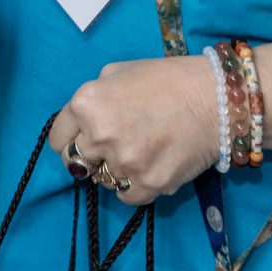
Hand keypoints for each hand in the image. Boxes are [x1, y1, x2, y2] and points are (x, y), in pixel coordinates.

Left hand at [47, 56, 218, 205]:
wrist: (213, 99)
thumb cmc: (164, 79)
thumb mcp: (116, 73)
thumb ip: (93, 97)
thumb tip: (82, 120)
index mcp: (86, 104)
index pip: (58, 137)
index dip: (68, 138)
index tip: (76, 142)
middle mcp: (99, 134)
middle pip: (76, 161)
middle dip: (89, 155)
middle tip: (108, 148)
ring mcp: (124, 161)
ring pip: (103, 179)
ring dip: (114, 169)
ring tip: (137, 151)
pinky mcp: (149, 184)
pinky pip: (126, 196)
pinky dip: (133, 186)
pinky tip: (147, 167)